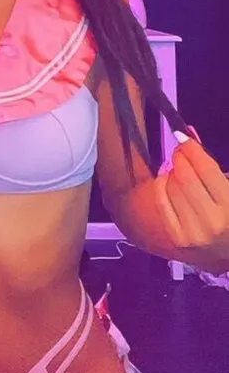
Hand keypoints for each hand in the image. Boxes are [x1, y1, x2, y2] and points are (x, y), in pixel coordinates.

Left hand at [154, 135, 228, 273]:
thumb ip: (210, 164)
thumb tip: (188, 133)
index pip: (205, 168)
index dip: (191, 148)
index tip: (183, 135)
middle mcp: (212, 222)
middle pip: (185, 176)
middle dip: (180, 157)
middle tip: (179, 149)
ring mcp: (192, 233)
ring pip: (172, 187)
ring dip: (172, 170)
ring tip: (179, 167)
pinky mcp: (177, 238)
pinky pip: (161, 201)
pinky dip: (162, 184)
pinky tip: (168, 179)